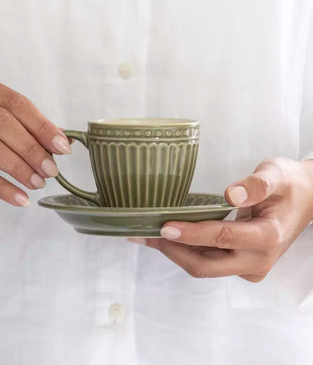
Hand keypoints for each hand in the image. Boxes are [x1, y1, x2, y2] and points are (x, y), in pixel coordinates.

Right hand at [0, 73, 70, 205]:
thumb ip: (23, 128)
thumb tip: (63, 142)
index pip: (15, 102)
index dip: (42, 125)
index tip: (62, 146)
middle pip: (2, 122)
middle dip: (32, 148)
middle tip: (51, 170)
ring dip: (19, 167)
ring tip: (37, 183)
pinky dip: (0, 186)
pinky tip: (19, 198)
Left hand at [129, 157, 312, 281]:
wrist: (306, 200)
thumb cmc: (290, 186)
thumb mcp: (277, 175)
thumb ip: (257, 184)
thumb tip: (232, 194)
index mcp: (267, 237)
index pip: (222, 238)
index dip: (190, 233)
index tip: (164, 225)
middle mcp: (257, 260)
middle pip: (205, 266)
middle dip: (172, 250)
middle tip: (144, 233)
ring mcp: (249, 266)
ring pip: (203, 267)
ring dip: (175, 252)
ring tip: (148, 234)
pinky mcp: (241, 265)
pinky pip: (208, 262)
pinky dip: (186, 251)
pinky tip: (169, 237)